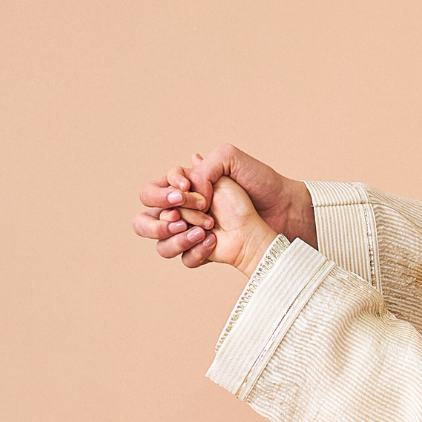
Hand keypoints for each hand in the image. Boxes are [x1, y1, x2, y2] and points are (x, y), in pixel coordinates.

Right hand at [132, 142, 315, 266]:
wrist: (279, 214)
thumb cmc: (257, 185)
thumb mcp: (230, 162)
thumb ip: (203, 167)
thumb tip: (184, 187)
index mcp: (183, 187)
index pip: (151, 191)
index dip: (164, 194)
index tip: (188, 192)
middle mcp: (182, 211)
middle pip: (143, 220)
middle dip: (161, 220)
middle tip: (182, 219)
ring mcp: (190, 233)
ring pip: (161, 242)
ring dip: (180, 237)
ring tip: (207, 229)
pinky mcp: (201, 252)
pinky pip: (183, 258)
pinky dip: (197, 250)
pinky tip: (215, 241)